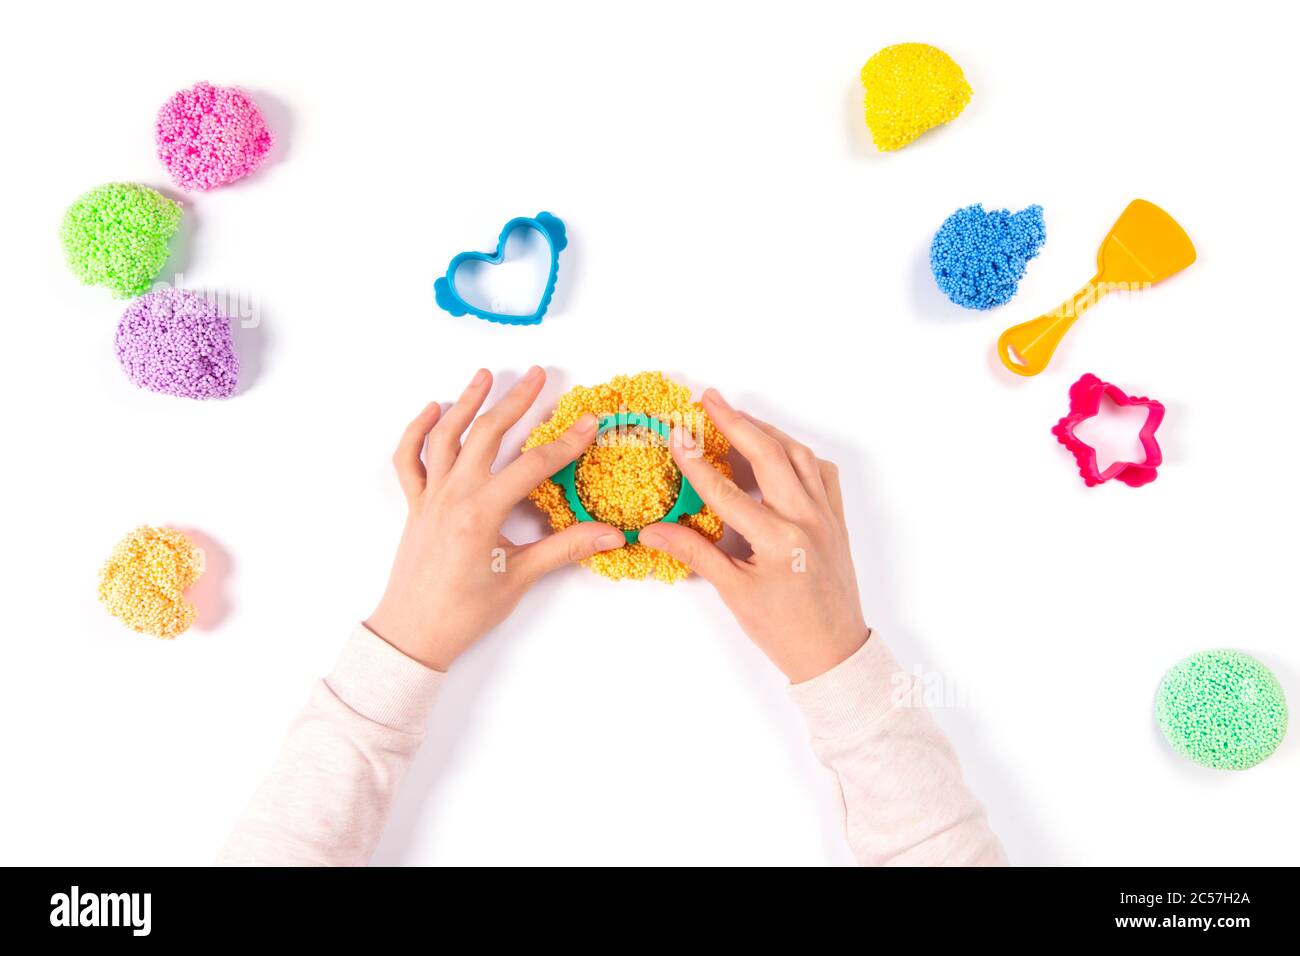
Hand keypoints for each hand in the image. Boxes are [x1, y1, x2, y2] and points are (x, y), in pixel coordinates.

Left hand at [366, 367, 624, 670]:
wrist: (412, 633)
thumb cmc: (464, 612)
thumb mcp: (520, 578)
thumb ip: (565, 549)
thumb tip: (611, 535)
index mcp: (481, 512)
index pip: (533, 466)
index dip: (565, 443)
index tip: (588, 423)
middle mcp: (453, 496)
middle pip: (487, 434)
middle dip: (516, 401)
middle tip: (539, 375)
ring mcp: (430, 497)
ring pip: (446, 437)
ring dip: (466, 403)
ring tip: (485, 376)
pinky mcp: (415, 505)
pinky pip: (409, 460)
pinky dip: (417, 431)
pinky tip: (432, 410)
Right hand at [638, 389, 868, 682]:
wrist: (834, 653)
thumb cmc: (784, 630)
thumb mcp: (734, 593)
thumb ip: (695, 553)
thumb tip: (654, 531)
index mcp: (778, 539)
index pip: (726, 490)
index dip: (696, 461)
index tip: (676, 435)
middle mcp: (806, 519)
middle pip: (768, 455)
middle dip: (736, 422)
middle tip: (708, 399)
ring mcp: (826, 516)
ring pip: (798, 456)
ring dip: (767, 431)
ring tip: (737, 416)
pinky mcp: (836, 520)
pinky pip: (821, 473)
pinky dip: (799, 454)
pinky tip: (780, 450)